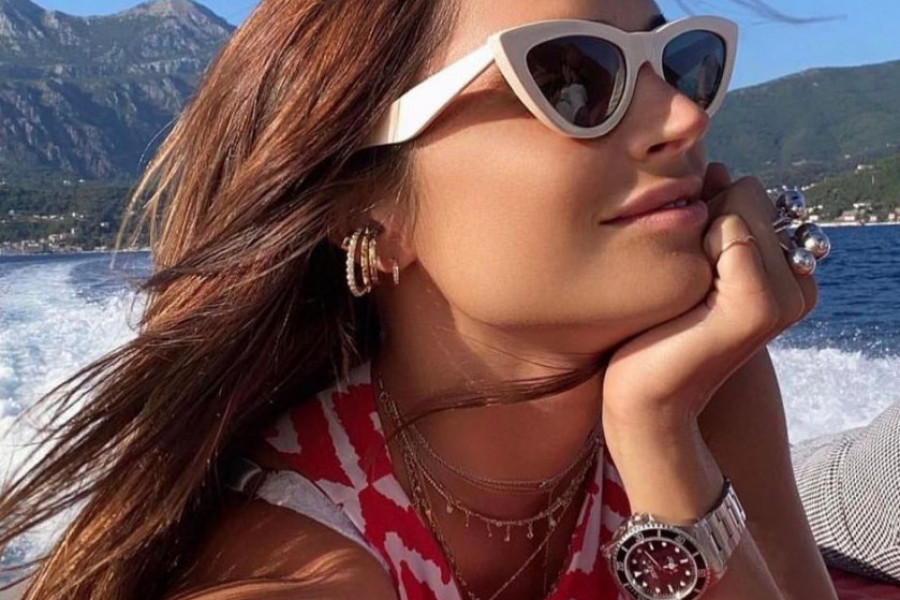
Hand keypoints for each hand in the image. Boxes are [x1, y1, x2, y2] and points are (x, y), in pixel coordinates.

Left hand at [601, 163, 817, 431]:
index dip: (705, 211)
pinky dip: (695, 247)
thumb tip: (717, 167)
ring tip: (683, 288)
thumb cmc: (653, 329)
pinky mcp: (759, 304)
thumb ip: (711, 217)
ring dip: (696, 232)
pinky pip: (729, 231)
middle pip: (748, 192)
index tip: (685, 263)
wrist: (641, 398)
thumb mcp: (687, 264)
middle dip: (704, 217)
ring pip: (740, 205)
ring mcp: (784, 295)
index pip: (750, 193)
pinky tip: (682, 293)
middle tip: (682, 278)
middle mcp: (796, 284)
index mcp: (784, 275)